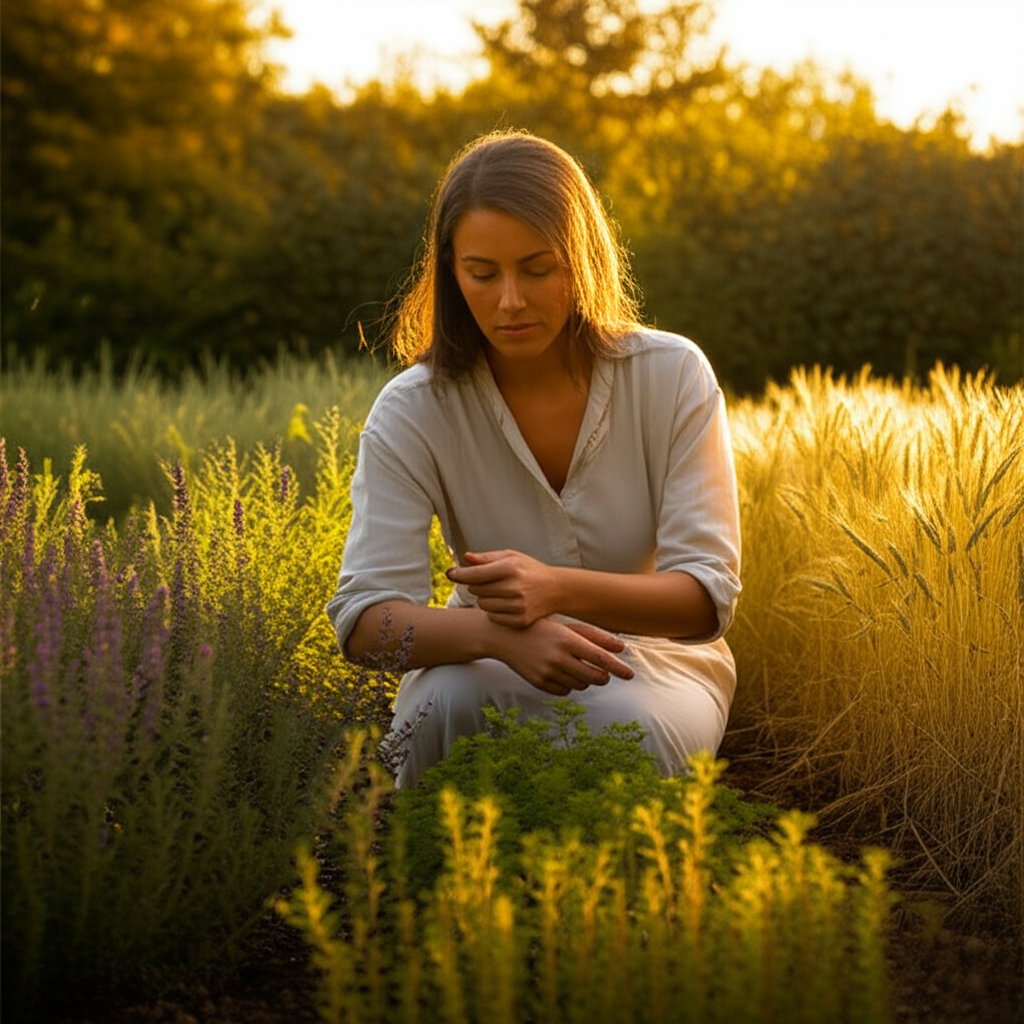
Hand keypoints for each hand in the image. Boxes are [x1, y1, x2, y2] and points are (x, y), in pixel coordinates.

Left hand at [447, 549, 556, 627]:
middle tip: (490, 581)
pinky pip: (492, 617)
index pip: (475, 574)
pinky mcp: (520, 620)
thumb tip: (466, 558)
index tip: (450, 573)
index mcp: (510, 568)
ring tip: (499, 592)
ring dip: (485, 599)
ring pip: (482, 605)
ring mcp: (518, 606)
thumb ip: (486, 558)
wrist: (556, 589)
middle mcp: (514, 587)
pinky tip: (506, 604)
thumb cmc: (529, 570)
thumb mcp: (511, 557)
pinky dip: (494, 611)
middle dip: (477, 585)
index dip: (459, 574)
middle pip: (476, 590)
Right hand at [488, 615, 633, 695]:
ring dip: (586, 680)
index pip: (599, 658)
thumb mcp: (567, 626)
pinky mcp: (538, 683)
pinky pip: (565, 691)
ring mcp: (546, 672)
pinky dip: (570, 685)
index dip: (617, 668)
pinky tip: (563, 673)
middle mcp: (557, 657)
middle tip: (603, 673)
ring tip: (577, 667)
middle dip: (603, 676)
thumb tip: (621, 648)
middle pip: (593, 677)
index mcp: (566, 639)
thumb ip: (594, 636)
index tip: (630, 674)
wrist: (504, 635)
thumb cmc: (541, 626)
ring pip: (580, 686)